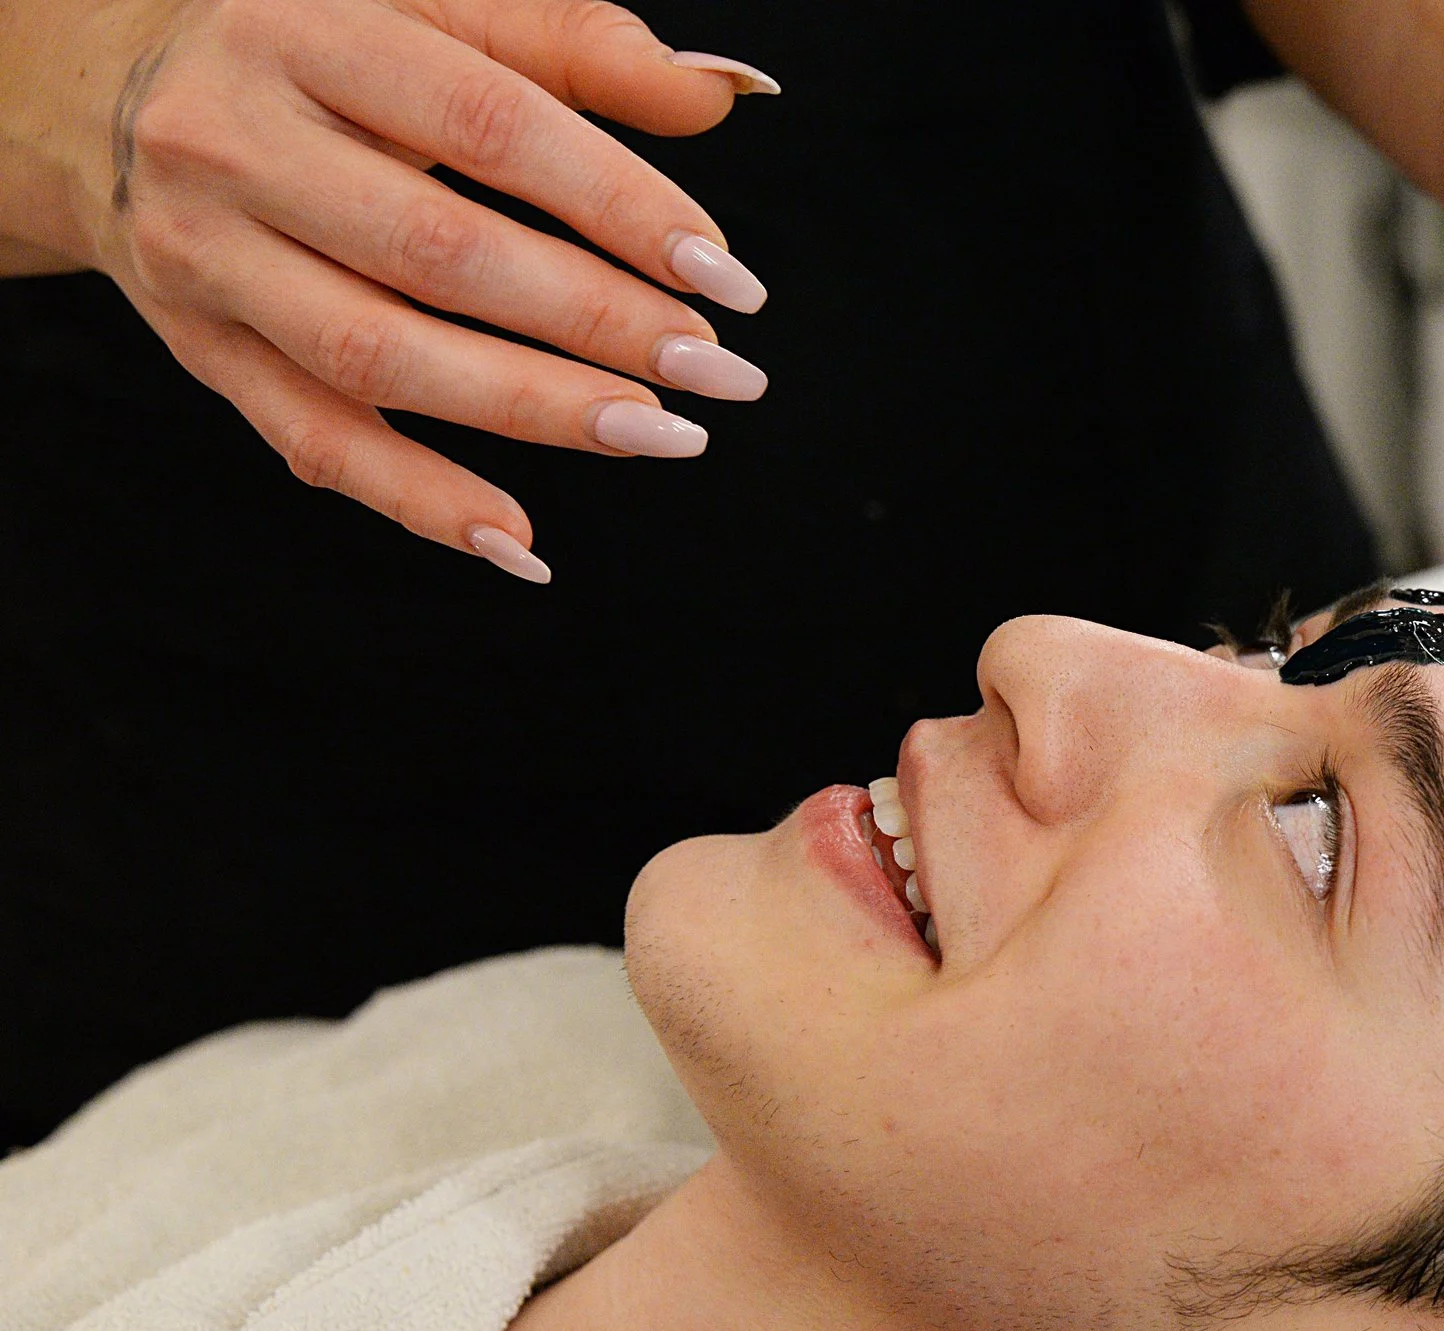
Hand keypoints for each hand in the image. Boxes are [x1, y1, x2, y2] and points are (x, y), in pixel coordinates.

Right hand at [0, 0, 780, 575]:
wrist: (93, 88)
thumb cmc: (308, 43)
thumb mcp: (428, 8)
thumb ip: (576, 45)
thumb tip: (722, 96)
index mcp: (309, 32)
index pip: (488, 122)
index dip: (619, 202)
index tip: (724, 274)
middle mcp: (241, 145)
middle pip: (440, 252)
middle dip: (597, 322)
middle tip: (716, 370)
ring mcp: (211, 258)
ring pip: (381, 357)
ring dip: (535, 411)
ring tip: (661, 435)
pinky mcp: (203, 349)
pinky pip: (314, 442)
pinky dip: (421, 501)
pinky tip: (522, 540)